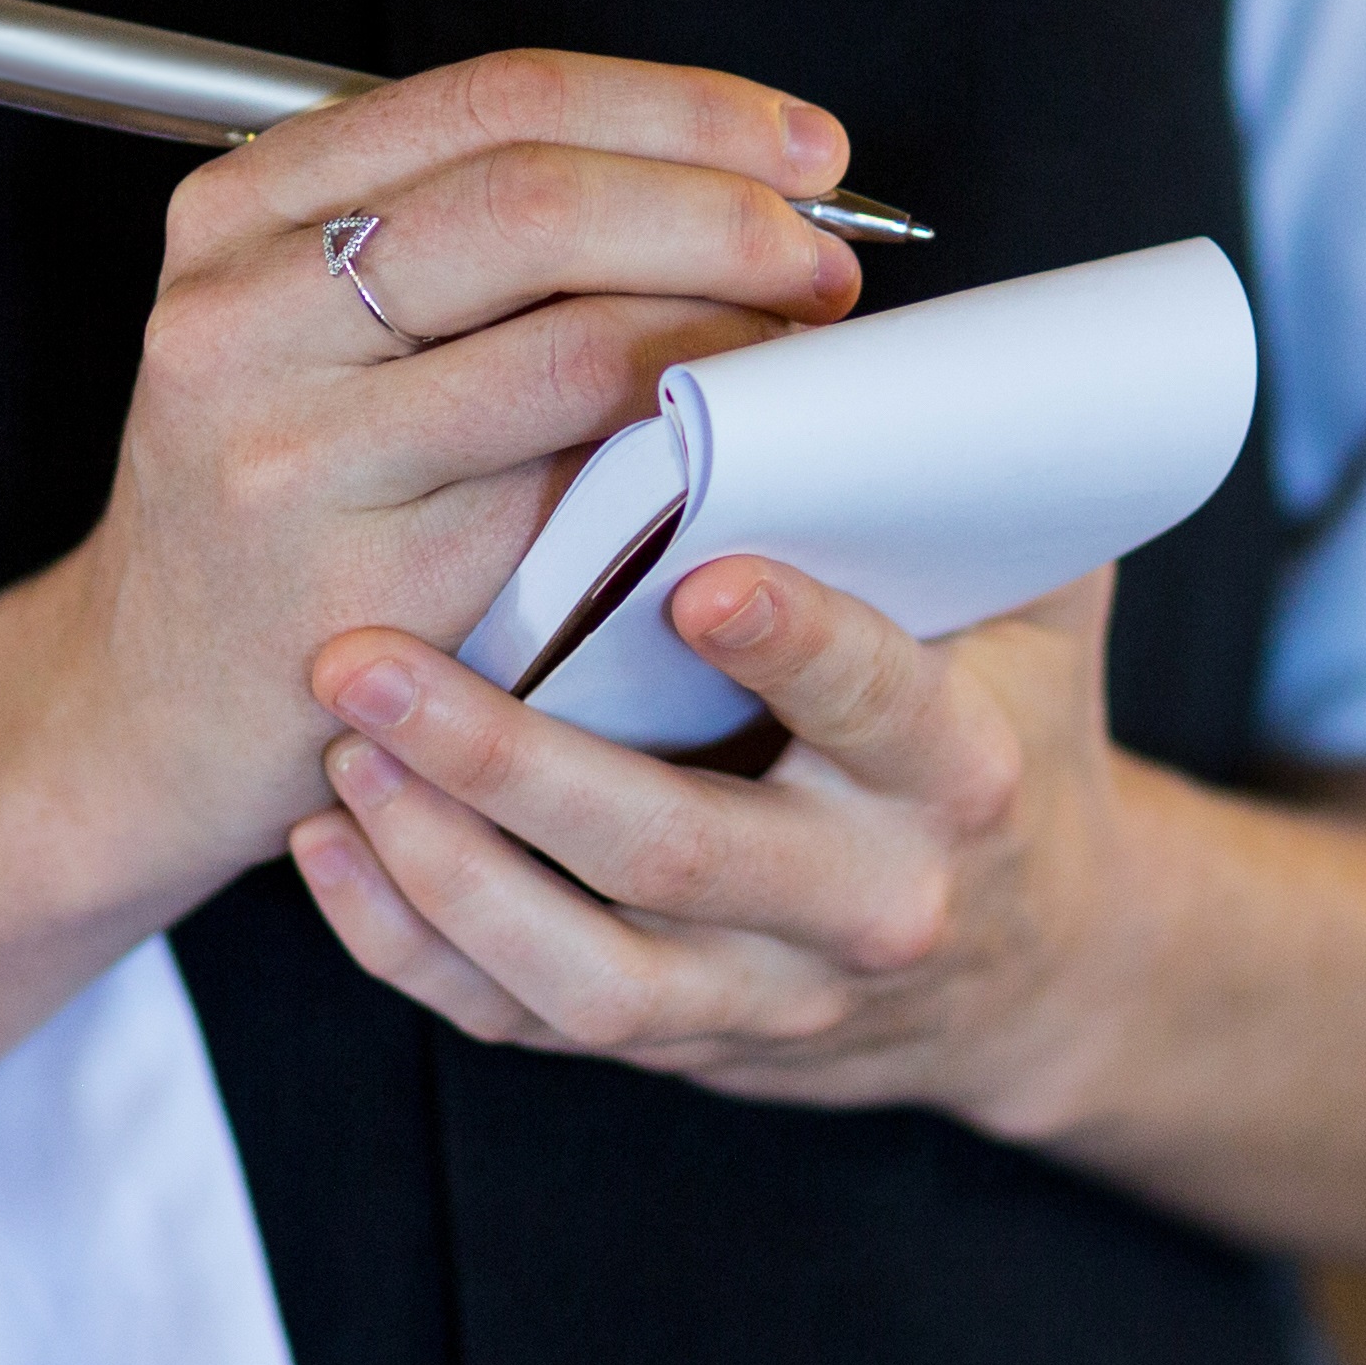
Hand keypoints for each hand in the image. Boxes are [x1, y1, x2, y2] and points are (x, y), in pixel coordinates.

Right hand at [0, 52, 863, 1098]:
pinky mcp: (367, 584)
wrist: (157, 715)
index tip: (797, 142)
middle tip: (823, 245)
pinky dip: (684, 441)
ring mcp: (291, 456)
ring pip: (572, 339)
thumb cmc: (274, 512)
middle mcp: (242, 319)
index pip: (493, 101)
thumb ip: (456, 241)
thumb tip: (720, 174)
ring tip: (800, 336)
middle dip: (722, 205)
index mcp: (238, 218)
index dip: (677, 106)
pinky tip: (735, 433)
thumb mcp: (305, 332)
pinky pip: (575, 486)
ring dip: (728, 324)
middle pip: (534, 198)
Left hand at [281, 557, 1143, 1140]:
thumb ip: (958, 488)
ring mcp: (765, 993)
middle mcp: (866, 900)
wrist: (1034, 964)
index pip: (879, 705)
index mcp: (959, 770)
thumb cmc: (1007, 723)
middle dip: (508, 761)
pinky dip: (410, 943)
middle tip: (368, 663)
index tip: (696, 577)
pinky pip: (521, 1017)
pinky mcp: (679, 1041)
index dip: (795, 645)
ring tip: (339, 755)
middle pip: (676, 851)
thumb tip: (845, 323)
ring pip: (583, 970)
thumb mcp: (1036, 606)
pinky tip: (329, 845)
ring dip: (442, 865)